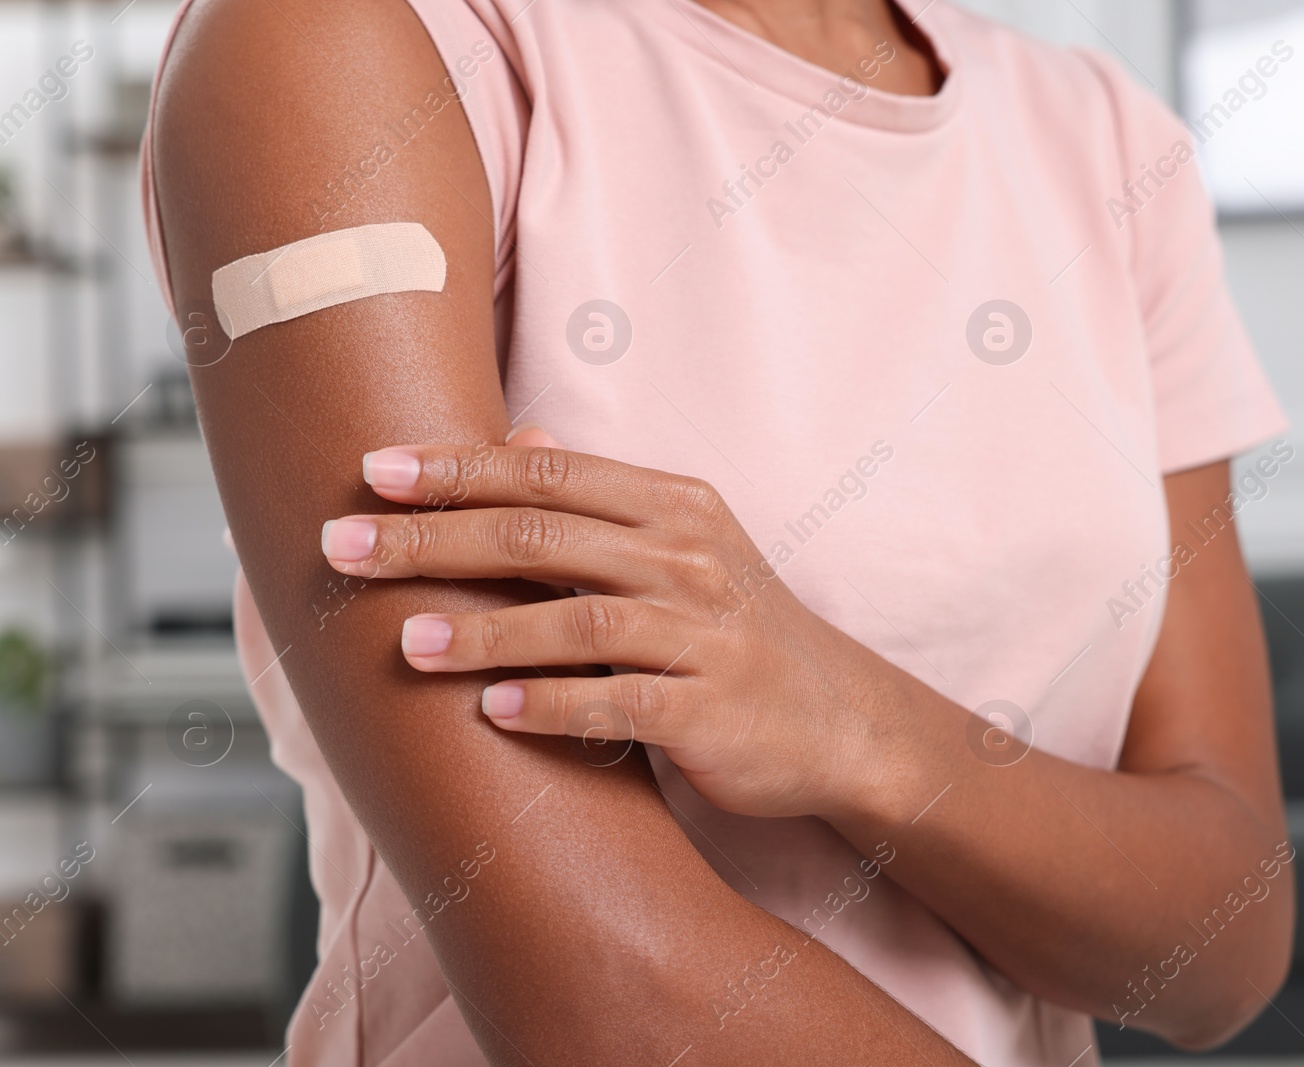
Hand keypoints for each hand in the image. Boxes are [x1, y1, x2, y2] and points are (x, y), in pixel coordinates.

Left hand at [320, 428, 913, 819]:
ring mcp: (705, 633)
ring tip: (405, 643)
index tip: (373, 473)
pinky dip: (553, 705)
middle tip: (344, 546)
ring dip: (485, 632)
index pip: (550, 473)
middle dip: (436, 539)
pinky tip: (492, 712)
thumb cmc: (739, 628)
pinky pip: (621, 703)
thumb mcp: (684, 545)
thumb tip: (518, 433)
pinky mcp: (712, 709)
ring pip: (578, 620)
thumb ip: (599, 498)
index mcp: (674, 506)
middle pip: (545, 536)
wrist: (839, 718)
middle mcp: (690, 558)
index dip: (457, 470)